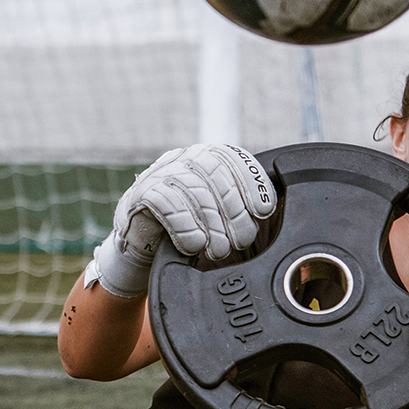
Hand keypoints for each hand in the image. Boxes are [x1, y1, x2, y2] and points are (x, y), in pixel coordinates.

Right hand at [86, 144, 276, 297]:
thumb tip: (268, 212)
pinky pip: (166, 203)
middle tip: (242, 242)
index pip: (233, 159)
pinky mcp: (140, 193)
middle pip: (214, 172)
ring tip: (218, 251)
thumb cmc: (184, 228)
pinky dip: (185, 227)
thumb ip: (237, 206)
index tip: (263, 211)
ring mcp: (159, 173)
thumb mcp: (215, 214)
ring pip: (193, 189)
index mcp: (205, 157)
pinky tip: (194, 245)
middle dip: (233, 210)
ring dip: (211, 224)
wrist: (140, 243)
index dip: (251, 183)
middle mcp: (182, 158)